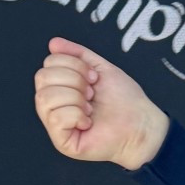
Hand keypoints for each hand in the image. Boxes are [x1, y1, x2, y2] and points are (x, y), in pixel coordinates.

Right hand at [33, 39, 169, 168]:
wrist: (141, 124)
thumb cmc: (125, 100)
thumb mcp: (100, 68)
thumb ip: (77, 54)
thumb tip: (54, 43)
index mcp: (60, 88)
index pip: (47, 65)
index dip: (73, 65)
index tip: (94, 78)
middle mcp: (53, 105)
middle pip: (42, 78)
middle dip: (75, 80)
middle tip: (92, 93)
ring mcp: (55, 125)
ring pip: (46, 97)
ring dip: (76, 98)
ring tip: (90, 107)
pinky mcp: (62, 142)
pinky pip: (56, 117)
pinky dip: (77, 115)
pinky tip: (88, 122)